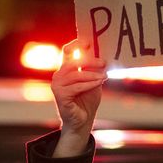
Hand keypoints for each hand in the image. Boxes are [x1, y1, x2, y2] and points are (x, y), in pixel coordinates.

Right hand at [51, 39, 106, 156]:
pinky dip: (89, 84)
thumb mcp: (93, 80)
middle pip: (72, 61)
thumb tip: (103, 56)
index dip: (76, 44)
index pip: (67, 51)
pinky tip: (99, 83)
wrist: (83, 120)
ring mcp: (57, 86)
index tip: (89, 41)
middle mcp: (59, 75)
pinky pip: (76, 87)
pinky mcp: (60, 96)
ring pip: (75, 74)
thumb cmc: (87, 100)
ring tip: (104, 77)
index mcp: (65, 69)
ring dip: (92, 75)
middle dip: (89, 60)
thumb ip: (95, 69)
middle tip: (104, 62)